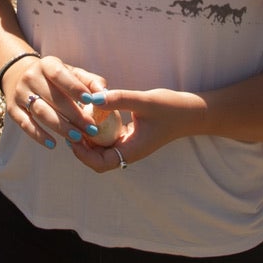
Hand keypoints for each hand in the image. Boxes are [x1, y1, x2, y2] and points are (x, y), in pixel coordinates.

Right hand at [0, 54, 101, 154]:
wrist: (19, 75)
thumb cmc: (55, 78)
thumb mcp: (71, 73)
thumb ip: (90, 82)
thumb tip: (104, 94)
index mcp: (47, 65)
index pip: (60, 75)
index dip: (75, 88)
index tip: (91, 101)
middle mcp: (31, 77)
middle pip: (53, 98)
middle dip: (74, 115)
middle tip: (92, 129)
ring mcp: (20, 93)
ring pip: (40, 112)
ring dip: (60, 126)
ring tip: (77, 138)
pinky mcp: (13, 109)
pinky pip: (26, 124)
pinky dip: (39, 135)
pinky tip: (53, 144)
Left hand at [85, 87, 205, 171]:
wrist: (192, 112)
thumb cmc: (171, 108)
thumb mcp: (144, 101)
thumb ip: (119, 99)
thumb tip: (92, 98)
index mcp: (132, 150)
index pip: (100, 164)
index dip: (83, 154)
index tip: (73, 136)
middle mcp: (129, 151)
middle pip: (97, 159)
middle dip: (81, 146)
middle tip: (70, 126)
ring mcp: (129, 145)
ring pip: (101, 149)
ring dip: (89, 138)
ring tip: (77, 119)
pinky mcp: (130, 136)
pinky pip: (108, 138)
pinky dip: (98, 130)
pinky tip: (92, 113)